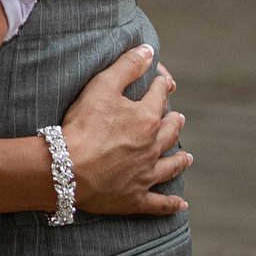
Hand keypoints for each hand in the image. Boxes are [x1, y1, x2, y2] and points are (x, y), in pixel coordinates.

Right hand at [61, 44, 191, 217]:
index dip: (161, 84)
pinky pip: (159, 203)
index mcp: (146, 119)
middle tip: (179, 117)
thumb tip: (148, 50)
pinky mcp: (135, 198)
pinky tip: (182, 205)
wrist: (68, 168)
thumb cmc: (83, 124)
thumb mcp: (102, 86)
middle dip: (174, 121)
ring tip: (187, 157)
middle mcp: (152, 147)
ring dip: (180, 161)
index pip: (159, 96)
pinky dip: (171, 204)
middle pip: (169, 131)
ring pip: (170, 166)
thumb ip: (127, 66)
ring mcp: (146, 174)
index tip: (164, 80)